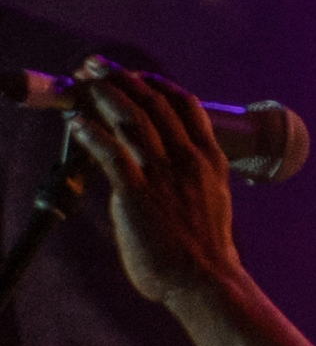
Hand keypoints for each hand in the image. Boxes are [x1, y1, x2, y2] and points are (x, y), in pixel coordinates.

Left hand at [64, 60, 250, 312]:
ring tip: (85, 79)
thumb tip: (163, 170)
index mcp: (209, 159)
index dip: (158, 84)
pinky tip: (76, 124)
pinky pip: (112, 153)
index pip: (186, 105)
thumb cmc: (205, 249)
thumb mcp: (210, 200)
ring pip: (133, 120)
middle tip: (97, 65)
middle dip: (123, 79)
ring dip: (106, 94)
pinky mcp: (138, 194)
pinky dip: (92, 134)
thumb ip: (188, 177)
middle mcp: (188, 159)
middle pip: (154, 104)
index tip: (137, 75)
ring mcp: (164, 175)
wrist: (206, 280)